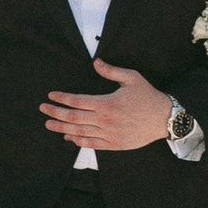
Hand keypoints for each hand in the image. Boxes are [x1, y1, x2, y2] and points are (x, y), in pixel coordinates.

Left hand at [40, 61, 175, 155]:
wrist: (164, 119)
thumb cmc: (148, 96)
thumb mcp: (131, 78)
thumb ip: (111, 71)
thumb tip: (95, 62)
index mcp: (107, 103)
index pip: (77, 101)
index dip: (62, 98)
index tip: (51, 96)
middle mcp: (105, 121)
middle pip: (73, 118)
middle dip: (55, 113)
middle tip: (43, 109)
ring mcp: (109, 135)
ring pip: (79, 132)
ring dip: (62, 128)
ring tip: (49, 124)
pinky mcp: (114, 144)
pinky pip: (91, 144)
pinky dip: (78, 141)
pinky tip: (68, 137)